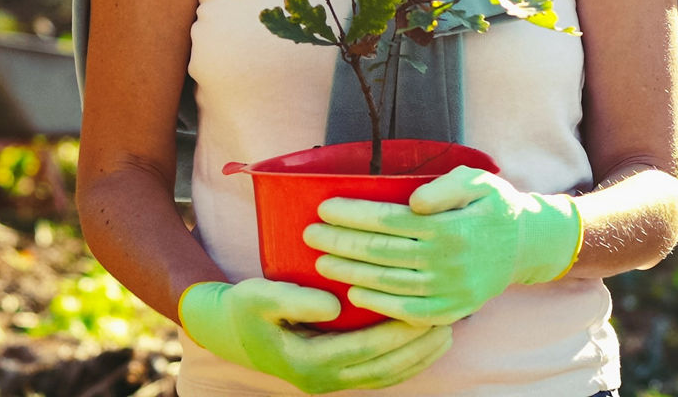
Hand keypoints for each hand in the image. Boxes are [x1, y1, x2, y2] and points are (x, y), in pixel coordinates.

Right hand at [178, 278, 450, 393]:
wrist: (226, 331)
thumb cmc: (244, 308)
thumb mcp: (260, 297)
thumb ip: (293, 300)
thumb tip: (334, 305)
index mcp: (309, 362)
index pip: (367, 349)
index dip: (399, 332)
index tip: (426, 310)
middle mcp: (323, 379)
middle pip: (384, 367)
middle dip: (419, 347)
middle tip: (451, 321)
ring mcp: (329, 381)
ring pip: (385, 376)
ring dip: (418, 357)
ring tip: (448, 332)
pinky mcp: (334, 374)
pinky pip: (378, 374)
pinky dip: (404, 362)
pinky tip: (423, 344)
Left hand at [304, 166, 582, 326]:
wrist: (526, 245)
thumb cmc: (495, 205)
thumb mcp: (479, 180)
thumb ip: (446, 187)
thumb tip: (414, 201)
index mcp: (451, 227)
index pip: (389, 220)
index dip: (353, 214)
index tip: (324, 207)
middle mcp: (449, 261)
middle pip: (382, 252)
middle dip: (341, 242)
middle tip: (309, 234)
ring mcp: (451, 290)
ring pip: (390, 283)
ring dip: (350, 273)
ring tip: (321, 262)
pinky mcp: (452, 310)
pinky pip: (409, 312)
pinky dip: (379, 304)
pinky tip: (355, 293)